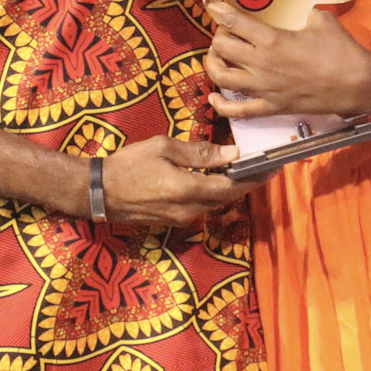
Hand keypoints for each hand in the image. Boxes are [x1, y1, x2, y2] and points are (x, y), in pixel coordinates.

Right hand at [95, 136, 255, 231]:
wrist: (99, 192)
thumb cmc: (128, 165)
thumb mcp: (163, 148)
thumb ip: (198, 153)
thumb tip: (230, 153)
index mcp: (188, 190)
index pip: (232, 187)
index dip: (254, 178)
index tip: (271, 167)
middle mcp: (189, 210)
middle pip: (226, 198)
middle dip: (246, 183)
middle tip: (260, 167)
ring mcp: (181, 219)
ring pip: (214, 204)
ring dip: (229, 189)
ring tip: (241, 171)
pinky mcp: (173, 222)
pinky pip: (200, 207)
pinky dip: (211, 194)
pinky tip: (213, 180)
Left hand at [206, 1, 370, 118]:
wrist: (357, 84)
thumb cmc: (341, 50)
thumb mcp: (321, 20)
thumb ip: (305, 14)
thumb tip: (303, 14)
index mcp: (272, 39)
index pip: (234, 22)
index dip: (218, 12)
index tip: (213, 6)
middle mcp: (262, 63)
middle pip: (221, 48)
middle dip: (218, 37)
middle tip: (225, 33)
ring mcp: (265, 88)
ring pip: (222, 77)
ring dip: (213, 65)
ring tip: (217, 59)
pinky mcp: (272, 107)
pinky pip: (239, 111)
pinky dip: (221, 106)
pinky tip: (214, 98)